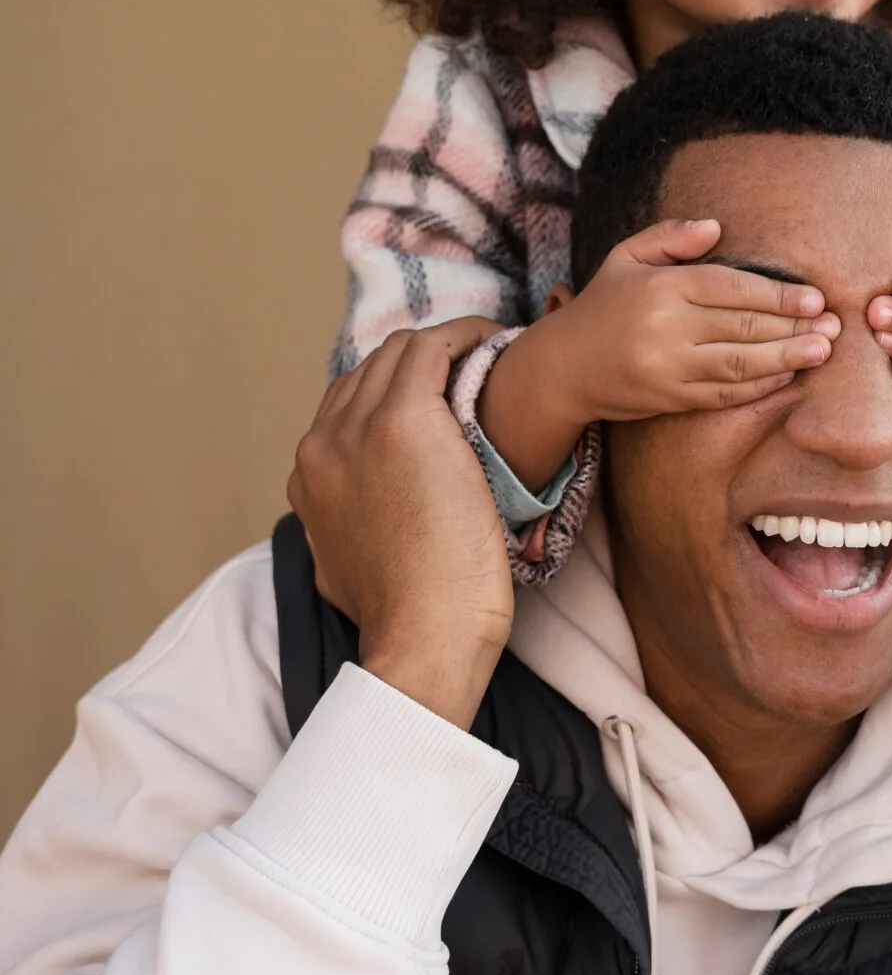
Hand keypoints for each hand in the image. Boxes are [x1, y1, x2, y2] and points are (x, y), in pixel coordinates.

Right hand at [287, 321, 514, 728]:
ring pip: (400, 352)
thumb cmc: (409, 620)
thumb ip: (344, 530)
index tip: (446, 395)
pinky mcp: (402, 421)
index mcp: (308, 477)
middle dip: (424, 362)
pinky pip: (434, 349)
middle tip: (476, 367)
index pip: (348, 404)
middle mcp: (321, 444)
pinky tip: (499, 345)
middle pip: (372, 370)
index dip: (397, 391)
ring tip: (493, 356)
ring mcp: (357, 430)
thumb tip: (363, 520)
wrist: (425, 637)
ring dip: (447, 346)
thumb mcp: (346, 570)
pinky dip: (468, 337)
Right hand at [477, 220, 838, 491]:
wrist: (564, 366)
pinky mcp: (670, 398)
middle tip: (833, 327)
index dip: (777, 295)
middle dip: (793, 327)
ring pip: (738, 364)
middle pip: (742, 327)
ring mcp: (668, 367)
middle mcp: (665, 328)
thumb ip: (670, 237)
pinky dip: (759, 388)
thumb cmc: (603, 305)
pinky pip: (723, 395)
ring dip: (785, 359)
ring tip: (821, 352)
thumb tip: (716, 226)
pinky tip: (787, 376)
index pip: (730, 288)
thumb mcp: (626, 257)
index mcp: (661, 287)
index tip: (815, 299)